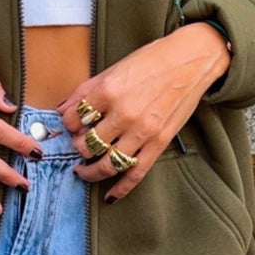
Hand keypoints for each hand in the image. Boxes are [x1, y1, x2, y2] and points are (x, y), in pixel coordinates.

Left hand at [57, 23, 229, 201]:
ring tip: (84, 171)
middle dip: (78, 148)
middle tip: (78, 146)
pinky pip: (135, 173)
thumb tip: (63, 109)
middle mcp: (123, 114)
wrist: (191, 60)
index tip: (70, 126)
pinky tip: (110, 195)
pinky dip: (120, 188)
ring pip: (106, 164)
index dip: (68, 125)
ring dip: (90, 172)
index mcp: (108, 91)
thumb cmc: (153, 60)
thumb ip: (87, 90)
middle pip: (87, 145)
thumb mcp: (114, 69)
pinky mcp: (158, 143)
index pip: (74, 119)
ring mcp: (142, 132)